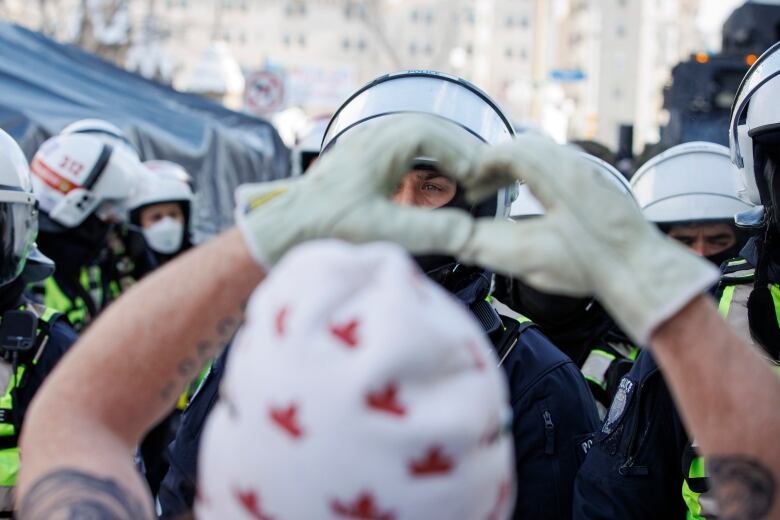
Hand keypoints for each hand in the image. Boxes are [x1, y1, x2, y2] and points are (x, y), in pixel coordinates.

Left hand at [236, 114, 479, 267]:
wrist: (285, 231)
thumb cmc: (325, 228)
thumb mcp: (384, 232)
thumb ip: (430, 231)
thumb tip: (471, 232)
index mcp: (380, 143)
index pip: (435, 132)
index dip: (463, 153)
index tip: (479, 180)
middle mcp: (373, 136)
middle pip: (430, 128)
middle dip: (459, 151)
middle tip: (481, 179)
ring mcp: (366, 145)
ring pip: (417, 135)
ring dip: (444, 154)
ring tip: (464, 180)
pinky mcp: (362, 160)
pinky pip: (403, 148)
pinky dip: (426, 161)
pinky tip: (433, 185)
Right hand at [458, 134, 718, 344]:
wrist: (644, 272)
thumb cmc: (594, 265)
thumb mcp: (530, 257)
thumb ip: (486, 246)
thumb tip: (455, 239)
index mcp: (557, 172)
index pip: (507, 150)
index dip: (479, 165)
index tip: (465, 184)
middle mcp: (576, 164)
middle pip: (524, 146)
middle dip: (494, 165)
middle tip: (476, 189)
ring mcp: (589, 172)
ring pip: (543, 154)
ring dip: (515, 169)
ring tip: (497, 192)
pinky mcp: (597, 185)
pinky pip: (558, 166)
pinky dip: (534, 176)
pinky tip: (530, 201)